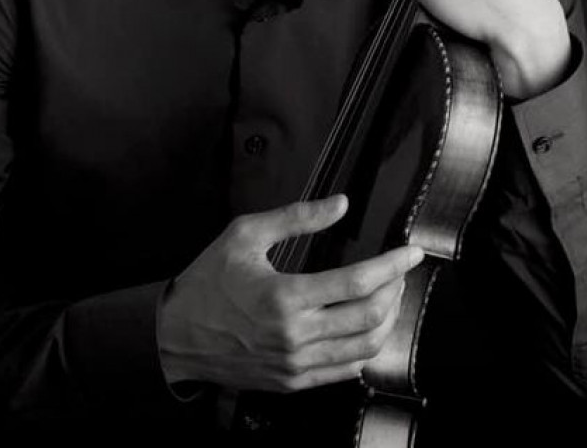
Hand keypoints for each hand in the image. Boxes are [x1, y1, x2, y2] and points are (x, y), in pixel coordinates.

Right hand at [157, 194, 423, 392]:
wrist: (174, 336)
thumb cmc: (207, 282)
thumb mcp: (245, 235)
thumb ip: (296, 217)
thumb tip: (340, 204)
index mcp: (286, 297)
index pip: (357, 283)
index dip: (392, 266)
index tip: (411, 252)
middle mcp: (295, 336)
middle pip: (369, 317)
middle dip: (395, 290)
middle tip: (400, 270)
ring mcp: (296, 365)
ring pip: (364, 349)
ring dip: (387, 320)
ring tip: (389, 295)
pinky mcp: (292, 382)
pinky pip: (344, 371)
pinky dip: (366, 349)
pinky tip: (368, 327)